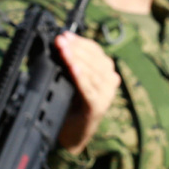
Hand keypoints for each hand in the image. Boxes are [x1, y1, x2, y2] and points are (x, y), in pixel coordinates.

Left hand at [55, 32, 120, 152]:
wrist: (72, 134)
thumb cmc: (70, 105)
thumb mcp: (70, 80)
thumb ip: (69, 65)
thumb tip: (58, 45)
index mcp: (105, 73)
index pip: (96, 52)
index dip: (81, 42)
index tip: (65, 35)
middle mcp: (109, 83)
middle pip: (96, 60)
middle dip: (77, 48)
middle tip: (61, 40)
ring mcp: (106, 95)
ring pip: (93, 73)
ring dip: (77, 60)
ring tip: (64, 51)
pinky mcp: (97, 107)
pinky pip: (89, 90)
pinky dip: (81, 78)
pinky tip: (73, 68)